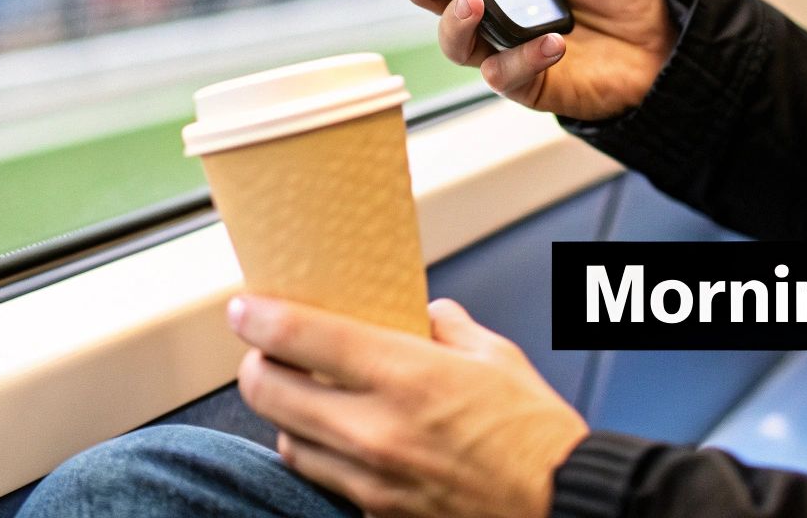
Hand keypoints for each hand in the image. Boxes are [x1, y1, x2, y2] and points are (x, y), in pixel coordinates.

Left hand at [230, 294, 588, 517]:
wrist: (561, 509)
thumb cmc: (536, 436)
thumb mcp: (496, 358)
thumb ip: (448, 328)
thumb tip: (424, 313)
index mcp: (404, 375)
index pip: (300, 336)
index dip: (259, 317)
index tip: (245, 308)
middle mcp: (375, 428)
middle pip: (269, 392)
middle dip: (258, 364)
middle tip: (268, 350)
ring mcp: (371, 477)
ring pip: (286, 440)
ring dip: (283, 414)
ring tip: (301, 396)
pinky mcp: (376, 512)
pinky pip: (321, 478)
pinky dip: (316, 454)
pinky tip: (336, 440)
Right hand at [386, 0, 678, 120]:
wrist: (664, 33)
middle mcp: (489, 11)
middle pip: (431, 0)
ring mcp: (504, 48)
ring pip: (454, 43)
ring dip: (457, 21)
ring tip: (474, 0)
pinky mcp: (527, 83)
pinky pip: (505, 75)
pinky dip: (523, 57)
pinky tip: (551, 41)